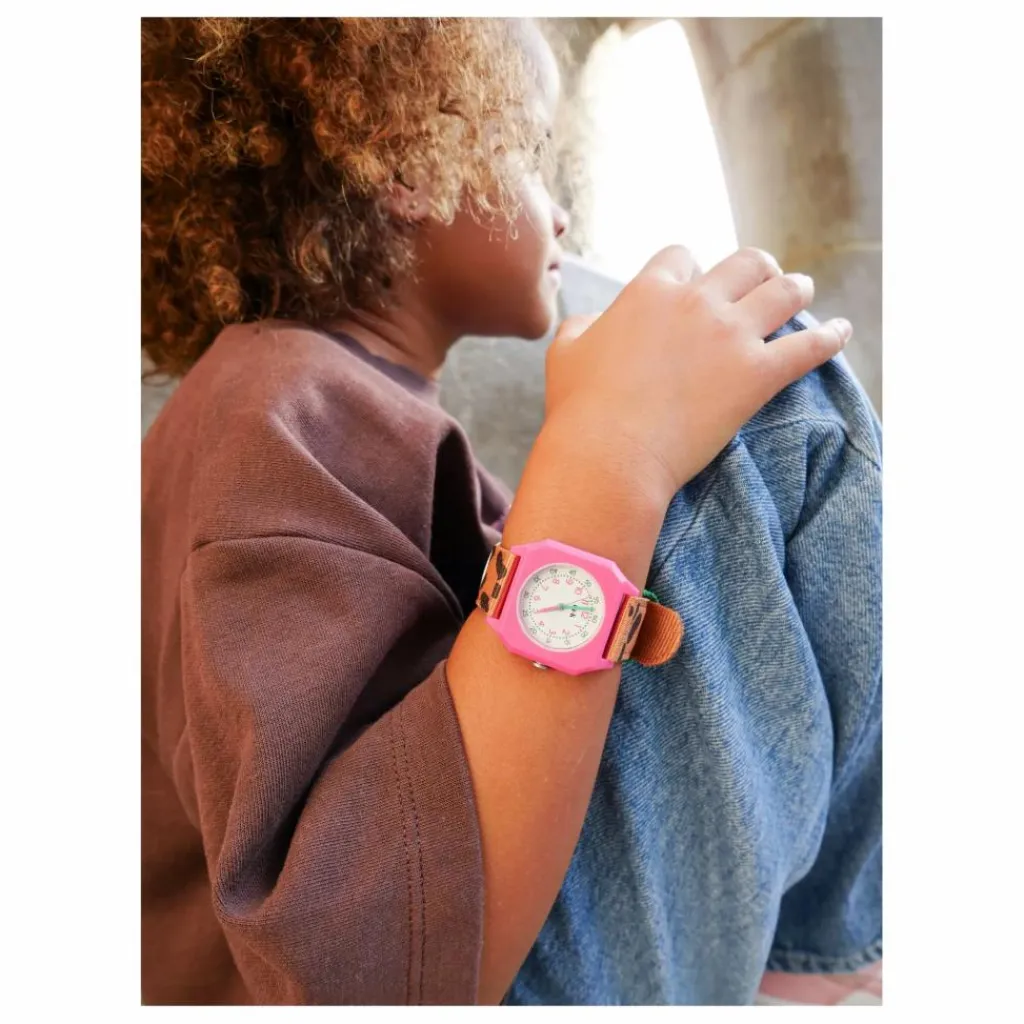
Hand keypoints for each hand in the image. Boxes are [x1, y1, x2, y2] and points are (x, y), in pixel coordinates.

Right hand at [542, 246, 851, 503]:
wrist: (609, 455)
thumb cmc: (580, 408)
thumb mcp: (565, 352)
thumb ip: (583, 325)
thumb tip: (594, 322)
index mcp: (650, 290)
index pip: (682, 256)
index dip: (691, 269)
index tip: (693, 286)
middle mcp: (695, 302)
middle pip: (743, 263)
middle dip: (756, 268)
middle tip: (763, 278)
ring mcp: (730, 336)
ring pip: (783, 291)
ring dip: (796, 287)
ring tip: (803, 291)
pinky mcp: (757, 375)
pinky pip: (809, 346)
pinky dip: (831, 337)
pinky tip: (842, 332)